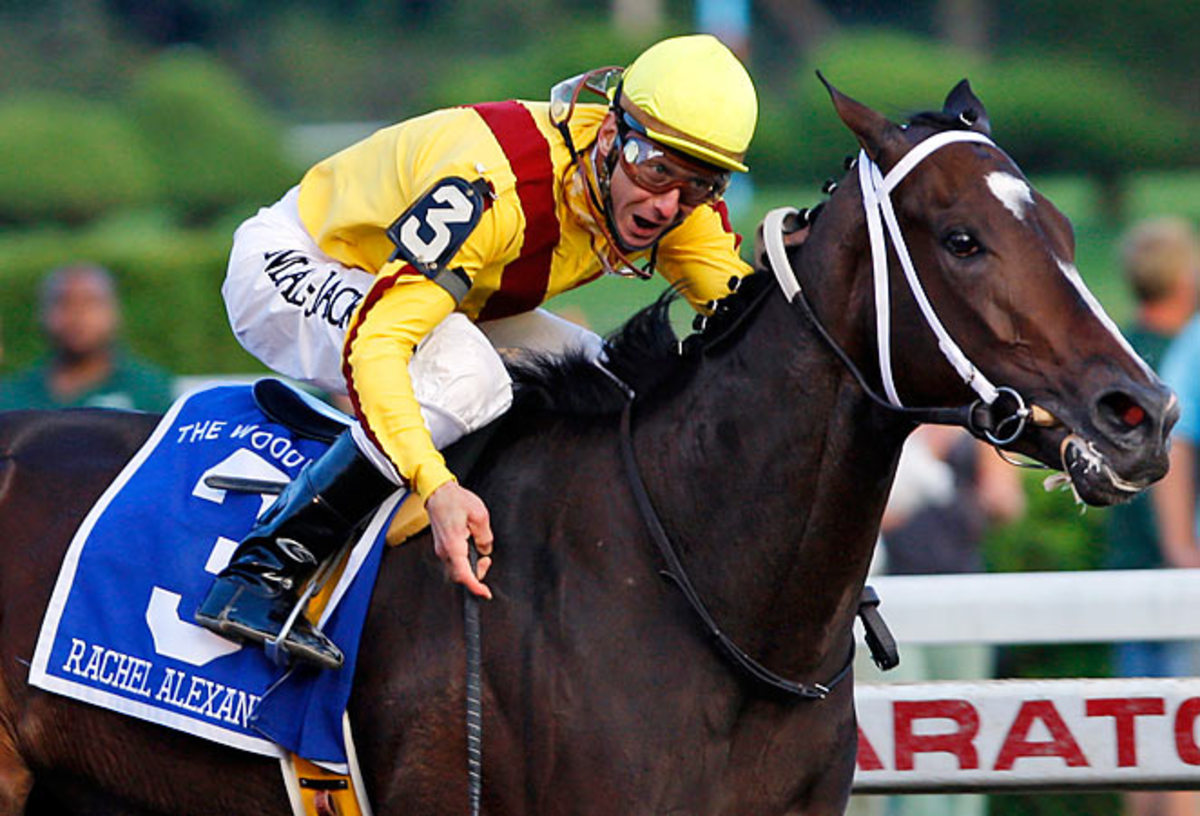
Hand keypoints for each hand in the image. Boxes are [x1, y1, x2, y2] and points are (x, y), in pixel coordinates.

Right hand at [426, 481, 493, 598]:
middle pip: (460, 576)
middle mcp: (444, 551)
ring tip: (480, 552)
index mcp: (454, 545)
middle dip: (476, 574)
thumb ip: (485, 537)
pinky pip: (454, 561)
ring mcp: (441, 550)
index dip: (475, 587)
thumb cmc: (455, 500)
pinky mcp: (442, 547)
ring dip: (471, 566)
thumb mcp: (480, 515)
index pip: (463, 574)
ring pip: (457, 570)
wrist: (437, 492)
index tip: (485, 593)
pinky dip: (465, 561)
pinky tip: (472, 547)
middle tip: (486, 560)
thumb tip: (485, 550)